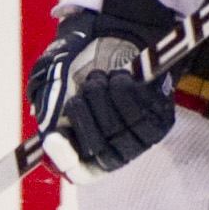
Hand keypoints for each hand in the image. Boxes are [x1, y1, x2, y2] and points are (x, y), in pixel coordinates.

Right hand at [26, 0, 179, 177]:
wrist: (118, 38)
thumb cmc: (82, 63)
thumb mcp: (55, 81)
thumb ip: (49, 104)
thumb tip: (50, 130)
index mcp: (87, 148)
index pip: (78, 171)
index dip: (64, 158)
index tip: (53, 137)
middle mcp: (114, 150)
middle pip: (96, 149)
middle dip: (84, 113)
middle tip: (83, 86)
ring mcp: (138, 140)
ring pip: (117, 134)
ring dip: (103, 100)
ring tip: (100, 76)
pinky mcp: (159, 123)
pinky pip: (141, 119)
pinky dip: (125, 94)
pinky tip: (120, 77)